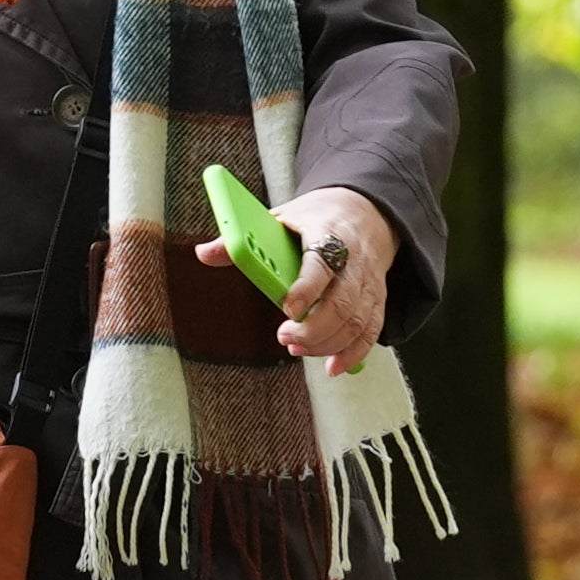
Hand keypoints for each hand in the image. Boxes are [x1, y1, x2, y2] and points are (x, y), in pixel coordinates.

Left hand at [208, 186, 396, 373]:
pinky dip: (353, 353)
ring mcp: (368, 282)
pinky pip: (371, 330)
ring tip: (297, 348)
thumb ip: (242, 240)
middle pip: (342, 301)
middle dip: (313, 328)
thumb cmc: (315, 218)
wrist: (364, 212)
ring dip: (327, 343)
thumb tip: (203, 253)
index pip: (321, 263)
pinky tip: (332, 366)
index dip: (307, 289)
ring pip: (356, 321)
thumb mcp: (279, 217)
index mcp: (328, 233)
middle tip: (284, 338)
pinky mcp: (376, 299)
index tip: (287, 309)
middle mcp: (354, 260)